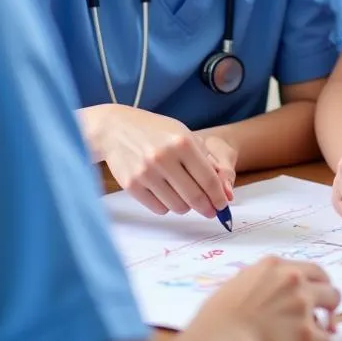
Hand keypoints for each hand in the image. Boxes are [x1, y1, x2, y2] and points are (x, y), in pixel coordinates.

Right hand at [99, 106, 231, 218]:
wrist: (117, 129)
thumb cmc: (156, 131)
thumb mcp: (184, 134)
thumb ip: (206, 160)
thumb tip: (224, 191)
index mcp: (182, 142)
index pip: (208, 178)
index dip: (218, 196)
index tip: (223, 205)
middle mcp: (165, 157)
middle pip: (194, 196)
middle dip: (207, 208)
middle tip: (211, 211)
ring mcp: (146, 172)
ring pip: (177, 206)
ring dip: (185, 206)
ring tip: (183, 195)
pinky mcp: (132, 185)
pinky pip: (159, 208)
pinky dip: (166, 205)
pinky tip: (165, 192)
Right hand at [190, 257, 340, 340]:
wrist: (223, 338)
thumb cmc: (220, 315)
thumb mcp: (238, 283)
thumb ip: (259, 281)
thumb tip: (265, 290)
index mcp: (275, 266)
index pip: (309, 268)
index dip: (315, 282)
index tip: (315, 291)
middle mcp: (293, 279)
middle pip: (327, 283)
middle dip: (328, 297)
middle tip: (325, 310)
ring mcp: (302, 304)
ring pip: (333, 305)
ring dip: (327, 319)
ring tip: (321, 329)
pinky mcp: (307, 333)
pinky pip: (326, 340)